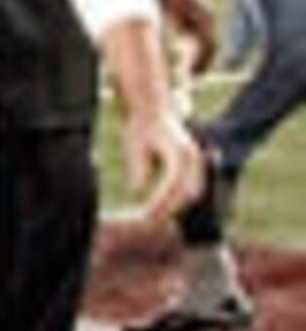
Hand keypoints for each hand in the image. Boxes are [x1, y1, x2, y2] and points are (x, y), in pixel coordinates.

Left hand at [120, 103, 208, 229]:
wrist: (153, 110)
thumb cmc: (140, 127)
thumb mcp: (134, 145)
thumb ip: (138, 167)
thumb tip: (136, 190)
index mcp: (179, 151)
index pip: (172, 184)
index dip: (161, 201)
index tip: (147, 213)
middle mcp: (192, 157)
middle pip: (187, 191)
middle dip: (170, 208)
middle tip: (150, 221)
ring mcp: (196, 160)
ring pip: (192, 191)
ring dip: (176, 206)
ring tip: (154, 217)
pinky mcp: (194, 164)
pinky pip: (191, 187)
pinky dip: (179, 199)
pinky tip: (162, 208)